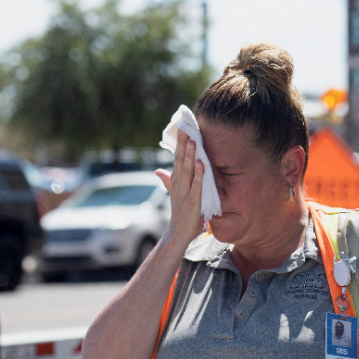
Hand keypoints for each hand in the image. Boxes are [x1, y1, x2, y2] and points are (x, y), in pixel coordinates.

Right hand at [155, 128, 204, 244]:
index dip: (179, 142)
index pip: (177, 156)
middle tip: (185, 125)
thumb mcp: (174, 194)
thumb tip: (158, 171)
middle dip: (183, 142)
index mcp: (175, 180)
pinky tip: (201, 162)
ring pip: (187, 169)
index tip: (182, 125)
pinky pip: (196, 184)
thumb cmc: (180, 214)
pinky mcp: (193, 201)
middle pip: (180, 159)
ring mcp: (185, 192)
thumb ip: (167, 181)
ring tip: (193, 140)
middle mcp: (178, 183)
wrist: (178, 233)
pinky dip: (198, 173)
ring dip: (190, 154)